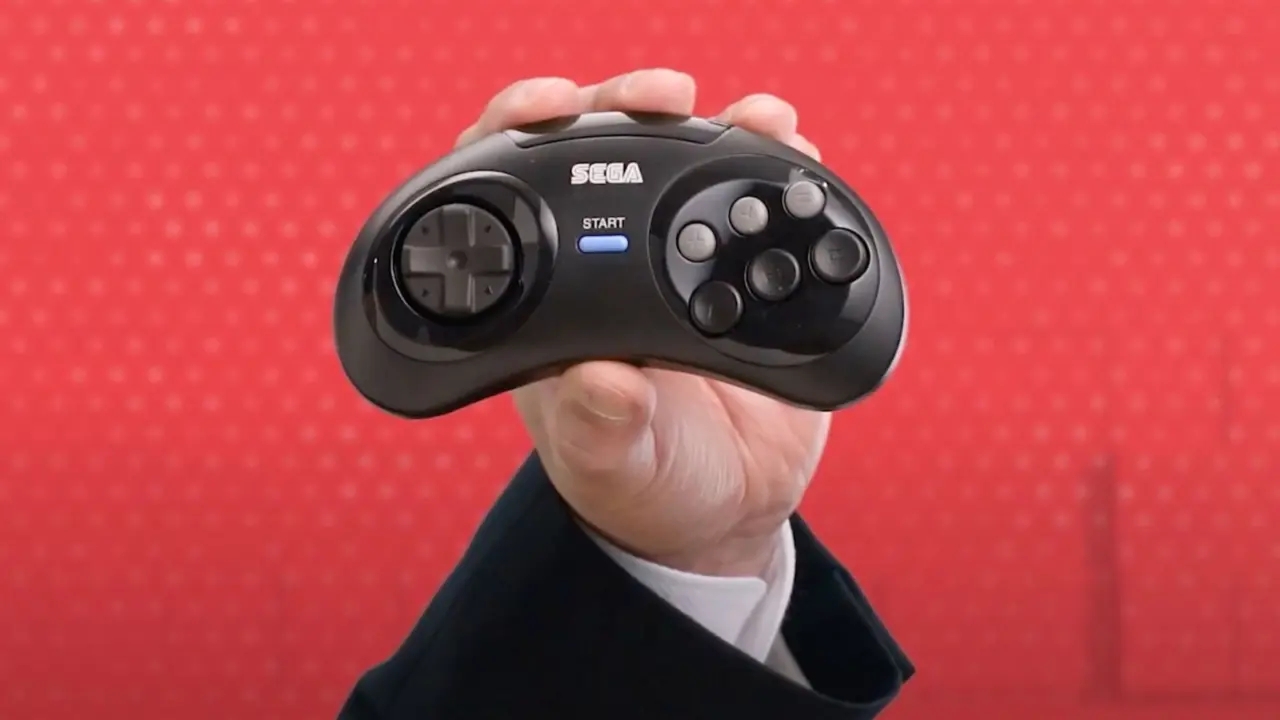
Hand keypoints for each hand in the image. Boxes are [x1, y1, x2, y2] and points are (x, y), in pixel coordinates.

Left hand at [455, 69, 829, 577]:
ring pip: (689, 165)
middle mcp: (613, 266)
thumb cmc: (643, 487)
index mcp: (556, 299)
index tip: (551, 105)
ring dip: (719, 126)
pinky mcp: (748, 275)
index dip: (524, 129)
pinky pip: (763, 205)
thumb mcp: (612, 469)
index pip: (520, 188)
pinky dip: (783, 167)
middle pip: (606, 151)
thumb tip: (601, 378)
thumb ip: (602, 431)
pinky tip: (800, 155)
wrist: (722, 511)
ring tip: (757, 120)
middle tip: (664, 100)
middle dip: (629, 107)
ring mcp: (683, 262)